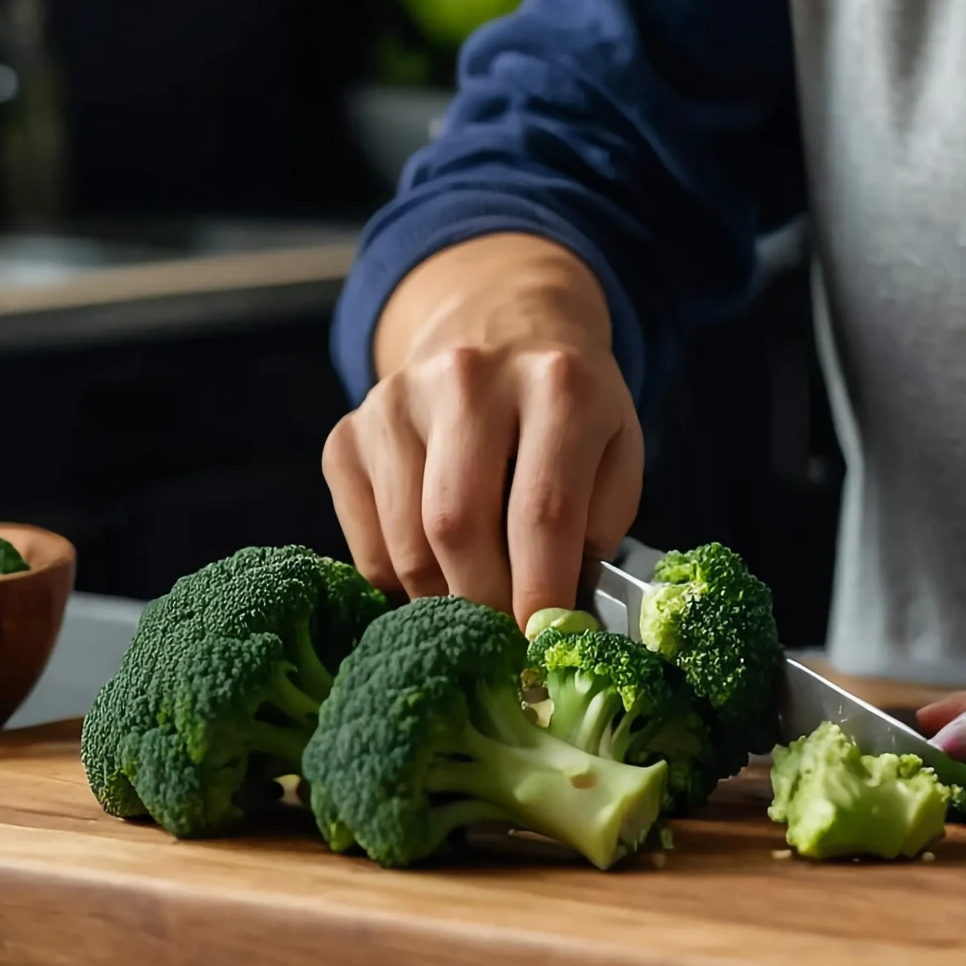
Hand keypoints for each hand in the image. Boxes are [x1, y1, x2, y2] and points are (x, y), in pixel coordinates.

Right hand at [321, 233, 643, 626]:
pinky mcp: (348, 433)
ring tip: (478, 609)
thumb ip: (600, 523)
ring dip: (443, 599)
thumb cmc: (567, 405)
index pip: (542, 510)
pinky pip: (367, 543)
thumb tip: (561, 615)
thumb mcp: (616, 445)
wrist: (496, 323)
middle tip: (508, 642)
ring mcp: (395, 402)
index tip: (546, 643)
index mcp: (555, 383)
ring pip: (406, 542)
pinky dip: (401, 580)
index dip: (542, 590)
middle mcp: (468, 379)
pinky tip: (437, 571)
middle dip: (486, 604)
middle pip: (458, 525)